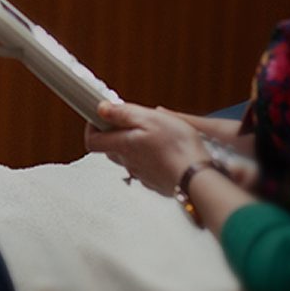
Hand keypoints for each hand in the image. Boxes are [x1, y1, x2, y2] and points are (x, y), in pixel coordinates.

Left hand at [85, 101, 208, 194]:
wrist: (197, 178)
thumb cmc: (177, 147)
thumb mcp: (149, 119)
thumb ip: (122, 114)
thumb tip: (100, 109)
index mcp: (122, 146)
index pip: (92, 141)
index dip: (92, 128)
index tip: (102, 116)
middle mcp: (128, 163)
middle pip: (110, 149)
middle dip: (116, 134)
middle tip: (132, 121)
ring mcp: (142, 174)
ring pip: (129, 158)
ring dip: (134, 146)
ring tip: (153, 134)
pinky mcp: (156, 182)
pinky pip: (145, 168)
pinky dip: (149, 158)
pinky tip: (165, 151)